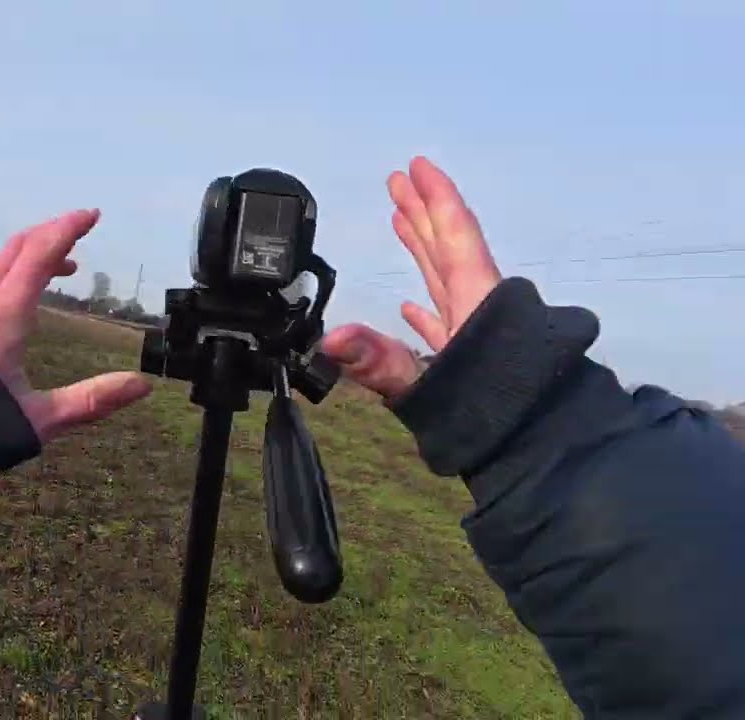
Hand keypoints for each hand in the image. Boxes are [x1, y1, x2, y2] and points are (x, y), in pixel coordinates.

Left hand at [0, 209, 152, 441]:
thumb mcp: (39, 420)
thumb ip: (91, 400)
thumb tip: (140, 384)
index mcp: (3, 319)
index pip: (38, 256)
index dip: (67, 230)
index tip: (92, 215)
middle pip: (16, 250)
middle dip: (51, 233)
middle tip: (81, 229)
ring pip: (0, 266)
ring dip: (33, 254)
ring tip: (63, 266)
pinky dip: (16, 273)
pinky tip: (26, 297)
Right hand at [321, 157, 502, 399]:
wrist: (538, 453)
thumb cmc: (487, 414)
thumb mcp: (426, 387)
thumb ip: (377, 362)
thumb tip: (331, 339)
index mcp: (474, 301)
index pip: (452, 235)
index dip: (434, 198)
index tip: (417, 166)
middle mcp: (476, 308)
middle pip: (446, 247)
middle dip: (422, 212)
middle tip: (399, 180)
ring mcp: (476, 333)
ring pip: (446, 278)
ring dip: (423, 248)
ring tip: (402, 221)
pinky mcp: (473, 360)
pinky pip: (446, 319)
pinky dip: (426, 306)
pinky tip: (411, 306)